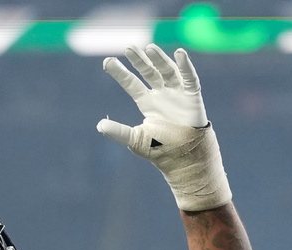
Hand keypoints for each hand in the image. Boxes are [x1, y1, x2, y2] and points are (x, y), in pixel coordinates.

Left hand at [97, 44, 230, 211]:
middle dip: (138, 61)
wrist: (184, 159)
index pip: (131, 84)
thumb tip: (98, 125)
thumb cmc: (160, 150)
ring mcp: (177, 94)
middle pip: (148, 72)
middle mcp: (161, 95)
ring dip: (158, 59)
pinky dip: (185, 66)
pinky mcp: (192, 97)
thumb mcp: (135, 139)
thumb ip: (118, 132)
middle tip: (128, 48)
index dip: (120, 73)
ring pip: (167, 71)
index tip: (106, 62)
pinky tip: (179, 53)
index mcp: (147, 104)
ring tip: (148, 47)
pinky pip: (189, 78)